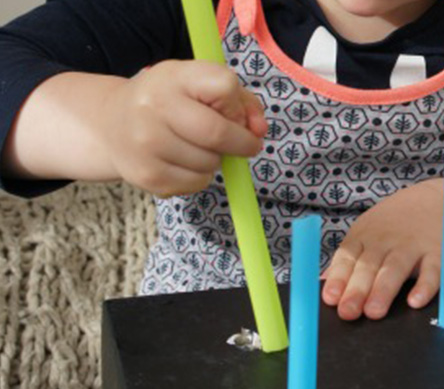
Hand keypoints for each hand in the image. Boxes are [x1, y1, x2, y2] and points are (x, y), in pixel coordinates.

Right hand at [99, 60, 266, 196]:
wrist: (111, 123)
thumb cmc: (170, 100)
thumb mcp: (200, 84)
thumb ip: (241, 102)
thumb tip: (259, 131)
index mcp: (172, 77)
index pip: (224, 87)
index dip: (238, 105)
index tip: (236, 114)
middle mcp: (153, 108)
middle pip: (218, 134)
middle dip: (241, 144)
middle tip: (242, 144)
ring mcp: (147, 144)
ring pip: (211, 163)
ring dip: (216, 160)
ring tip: (196, 147)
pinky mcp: (148, 176)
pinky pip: (197, 183)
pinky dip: (200, 176)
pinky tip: (183, 162)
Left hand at [321, 178, 443, 320]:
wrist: (436, 198)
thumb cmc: (394, 224)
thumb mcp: (366, 233)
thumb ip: (347, 260)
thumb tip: (323, 285)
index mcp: (364, 236)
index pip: (347, 257)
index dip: (338, 278)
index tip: (330, 298)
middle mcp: (386, 240)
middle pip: (368, 266)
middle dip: (357, 290)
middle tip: (348, 312)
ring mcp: (412, 246)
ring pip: (395, 269)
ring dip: (383, 290)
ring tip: (374, 312)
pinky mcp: (438, 253)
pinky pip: (432, 271)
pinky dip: (425, 287)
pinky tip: (415, 302)